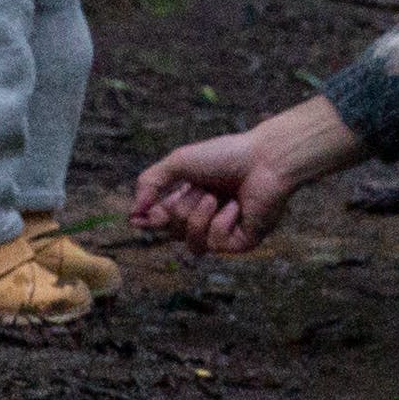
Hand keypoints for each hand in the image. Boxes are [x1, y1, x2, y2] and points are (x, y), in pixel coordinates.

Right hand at [129, 96, 360, 256]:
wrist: (265, 159)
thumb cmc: (226, 155)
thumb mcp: (180, 161)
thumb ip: (151, 181)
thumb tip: (133, 212)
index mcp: (191, 196)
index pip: (162, 218)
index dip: (148, 220)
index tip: (136, 219)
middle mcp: (206, 215)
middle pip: (173, 231)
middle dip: (180, 210)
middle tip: (198, 191)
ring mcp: (224, 231)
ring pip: (192, 243)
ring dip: (198, 218)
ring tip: (215, 197)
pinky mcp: (242, 242)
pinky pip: (216, 244)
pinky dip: (221, 223)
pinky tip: (236, 207)